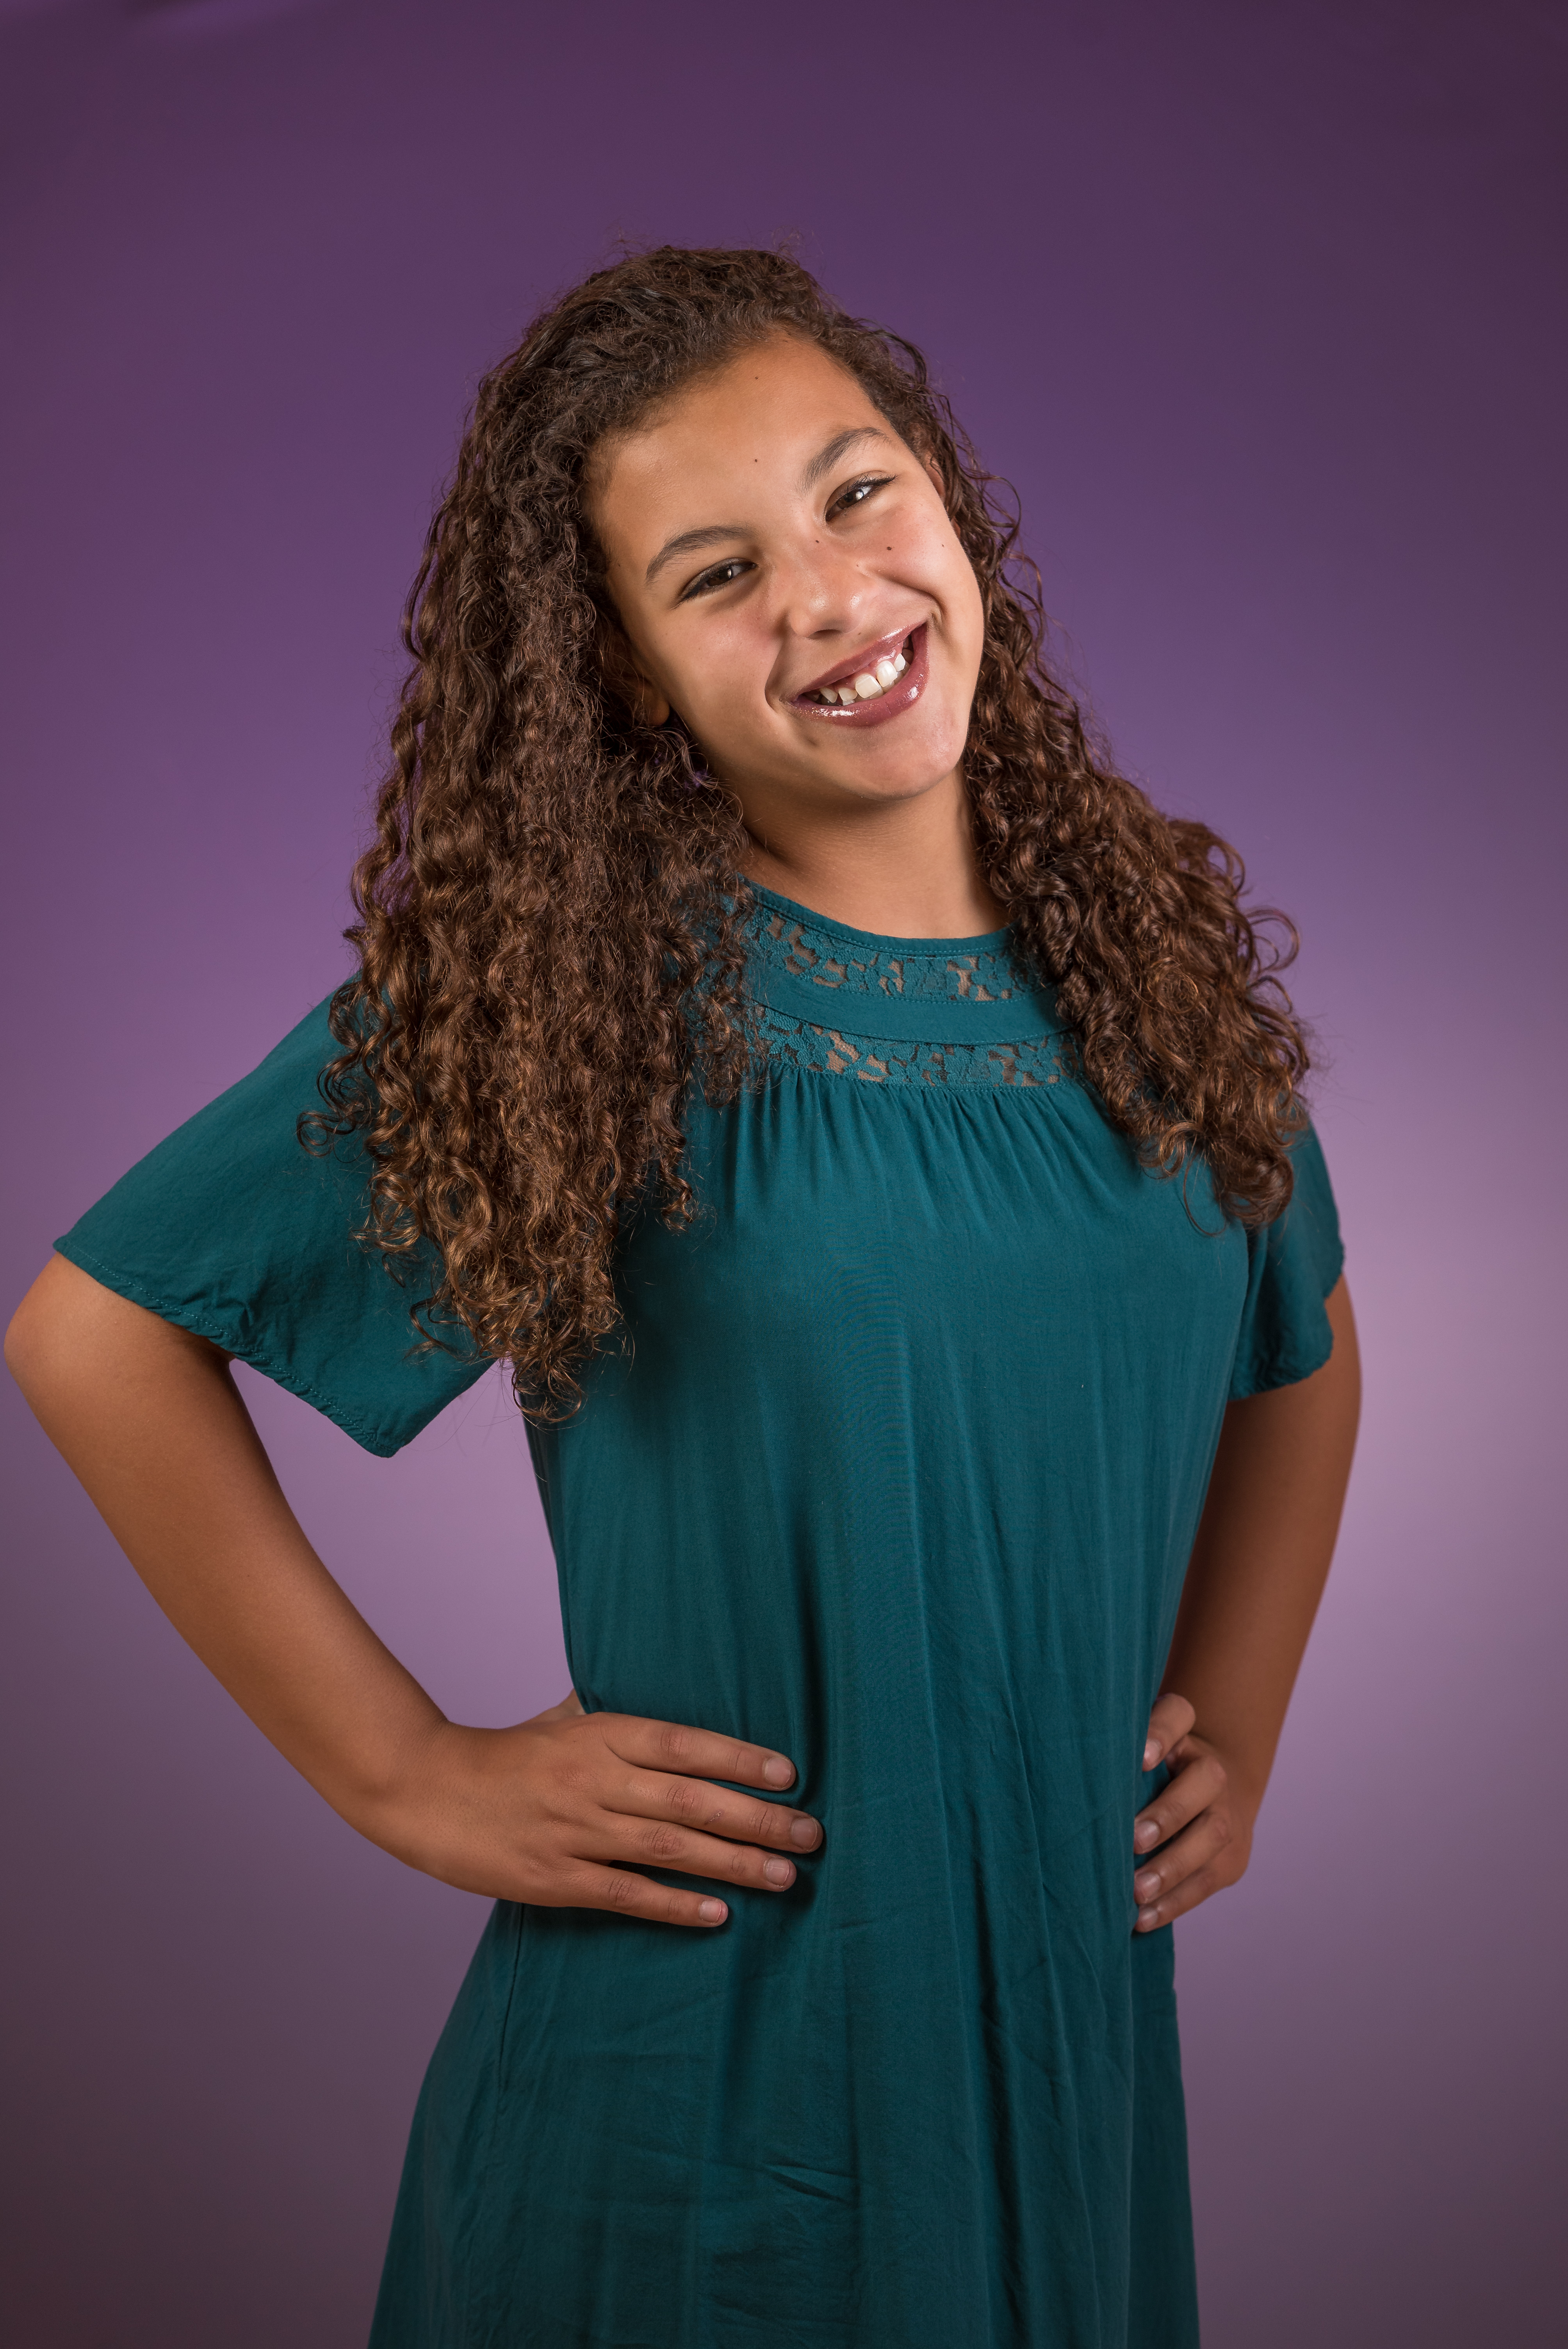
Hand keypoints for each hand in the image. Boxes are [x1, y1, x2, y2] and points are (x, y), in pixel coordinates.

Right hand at [374, 1690, 822, 1929]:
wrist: (425, 1789)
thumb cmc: (504, 1755)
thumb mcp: (560, 1719)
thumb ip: (611, 1713)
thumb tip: (665, 1690)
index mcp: (599, 1735)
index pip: (684, 1743)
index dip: (739, 1757)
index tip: (789, 1774)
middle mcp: (593, 1780)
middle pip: (690, 1799)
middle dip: (757, 1819)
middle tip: (811, 1835)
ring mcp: (573, 1831)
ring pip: (669, 1848)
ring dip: (733, 1864)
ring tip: (785, 1877)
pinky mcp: (552, 1879)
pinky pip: (626, 1893)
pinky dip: (675, 1905)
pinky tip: (719, 1913)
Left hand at [1132, 1691, 1252, 1933]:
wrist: (1211, 1800)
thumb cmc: (1148, 1778)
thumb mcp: (1133, 1755)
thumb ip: (1108, 1754)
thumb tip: (1055, 1770)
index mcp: (1183, 1734)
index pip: (1177, 1715)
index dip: (1161, 1732)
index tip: (1140, 1757)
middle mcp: (1211, 1769)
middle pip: (1204, 1781)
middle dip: (1168, 1813)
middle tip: (1133, 1840)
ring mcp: (1227, 1814)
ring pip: (1211, 1836)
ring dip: (1172, 1867)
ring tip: (1136, 1892)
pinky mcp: (1232, 1859)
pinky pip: (1208, 1881)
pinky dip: (1175, 1902)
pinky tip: (1143, 1917)